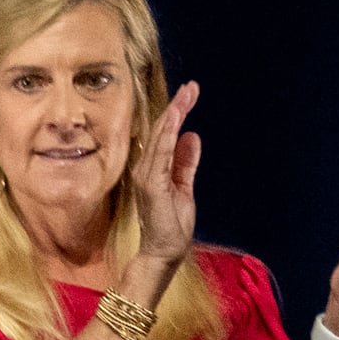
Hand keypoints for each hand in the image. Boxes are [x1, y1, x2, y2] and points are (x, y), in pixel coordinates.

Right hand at [129, 79, 201, 269]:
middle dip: (177, 107)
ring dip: (173, 116)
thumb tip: (192, 137)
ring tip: (185, 96)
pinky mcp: (151, 185)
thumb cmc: (170, 224)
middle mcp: (146, 168)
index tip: (190, 93)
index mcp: (154, 168)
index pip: (165, 134)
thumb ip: (186, 162)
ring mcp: (146, 176)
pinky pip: (159, 155)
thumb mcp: (184, 186)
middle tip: (192, 87)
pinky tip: (176, 120)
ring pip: (160, 138)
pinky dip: (167, 136)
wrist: (163, 252)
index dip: (177, 112)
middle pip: (162, 130)